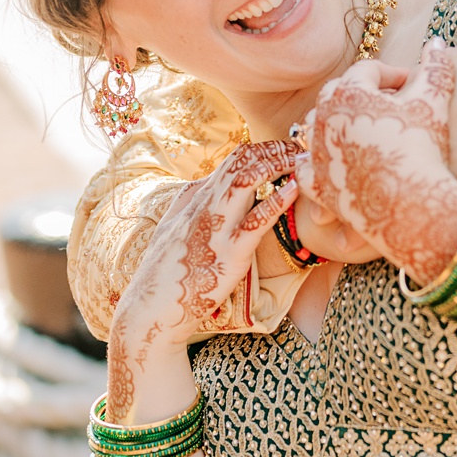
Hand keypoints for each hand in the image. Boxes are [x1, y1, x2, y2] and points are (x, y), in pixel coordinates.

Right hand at [105, 140, 292, 421]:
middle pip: (242, 161)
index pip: (233, 161)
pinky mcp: (228, 253)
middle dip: (275, 149)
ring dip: (278, 164)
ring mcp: (215, 227)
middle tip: (304, 148)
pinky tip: (295, 189)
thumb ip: (190, 207)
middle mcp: (203, 204)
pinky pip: (256, 220)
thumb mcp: (174, 230)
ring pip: (247, 179)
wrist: (152, 308)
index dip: (264, 151)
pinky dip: (277, 200)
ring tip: (303, 160)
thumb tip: (202, 190)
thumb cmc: (166, 275)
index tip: (287, 152)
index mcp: (193, 197)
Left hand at [299, 41, 456, 280]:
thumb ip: (435, 68)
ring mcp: (316, 152)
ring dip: (336, 125)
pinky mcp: (317, 184)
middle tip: (389, 104)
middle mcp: (323, 118)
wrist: (411, 204)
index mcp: (348, 92)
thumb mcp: (433, 102)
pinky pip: (308, 169)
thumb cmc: (422, 147)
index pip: (368, 70)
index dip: (393, 74)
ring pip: (317, 128)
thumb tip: (437, 43)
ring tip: (361, 131)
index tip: (413, 82)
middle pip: (338, 95)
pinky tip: (332, 164)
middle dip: (362, 95)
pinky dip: (317, 164)